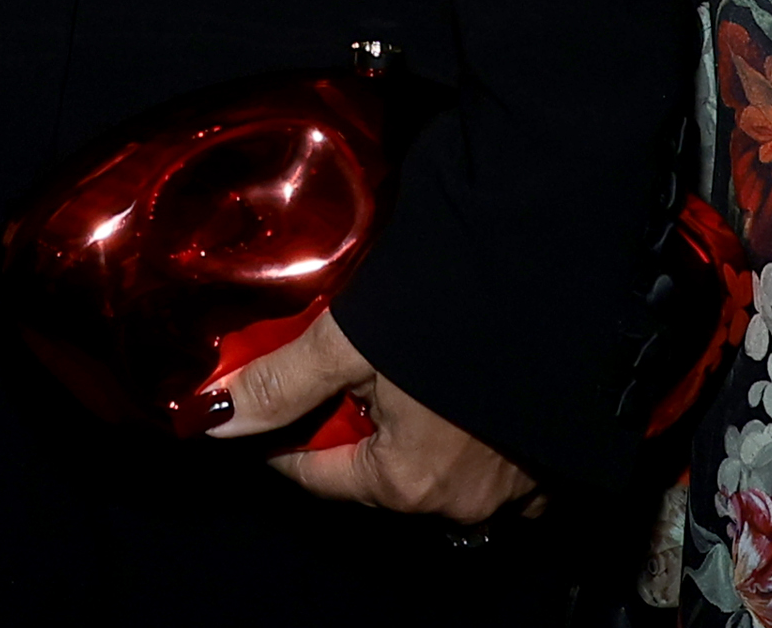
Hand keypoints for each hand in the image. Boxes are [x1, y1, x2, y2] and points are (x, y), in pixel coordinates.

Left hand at [217, 313, 537, 520]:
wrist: (562, 270)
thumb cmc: (450, 306)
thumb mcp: (349, 340)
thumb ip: (279, 381)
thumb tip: (210, 417)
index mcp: (409, 483)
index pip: (317, 475)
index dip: (282, 435)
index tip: (265, 401)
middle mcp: (463, 501)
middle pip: (376, 469)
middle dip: (348, 425)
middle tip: (335, 366)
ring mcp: (515, 487)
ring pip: (433, 464)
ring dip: (409, 427)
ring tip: (398, 366)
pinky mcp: (552, 461)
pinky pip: (491, 460)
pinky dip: (466, 433)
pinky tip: (455, 385)